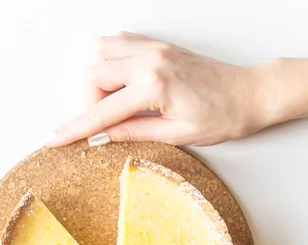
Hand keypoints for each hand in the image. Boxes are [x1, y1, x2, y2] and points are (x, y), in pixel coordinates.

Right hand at [50, 32, 272, 146]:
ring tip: (102, 105)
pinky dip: (107, 60)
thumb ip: (133, 132)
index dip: (77, 128)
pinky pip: (119, 42)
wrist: (250, 94)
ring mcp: (153, 48)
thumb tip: (101, 139)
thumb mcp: (176, 134)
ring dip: (92, 79)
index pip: (102, 111)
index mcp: (154, 86)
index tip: (56, 139)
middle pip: (92, 74)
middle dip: (84, 104)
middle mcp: (149, 60)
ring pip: (100, 51)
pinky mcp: (158, 45)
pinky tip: (113, 81)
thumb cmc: (222, 117)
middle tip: (92, 128)